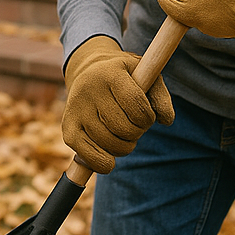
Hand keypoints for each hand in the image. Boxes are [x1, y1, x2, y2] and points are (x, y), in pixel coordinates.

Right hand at [62, 35, 173, 173]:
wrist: (88, 71)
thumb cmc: (124, 77)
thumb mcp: (145, 76)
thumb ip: (160, 97)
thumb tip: (166, 120)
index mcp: (110, 73)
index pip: (138, 108)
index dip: (149, 118)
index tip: (147, 115)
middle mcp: (88, 89)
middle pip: (125, 129)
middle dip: (138, 132)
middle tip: (134, 124)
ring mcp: (76, 110)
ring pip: (111, 144)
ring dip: (125, 147)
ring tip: (122, 134)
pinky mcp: (68, 129)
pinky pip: (91, 158)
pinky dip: (105, 163)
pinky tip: (109, 152)